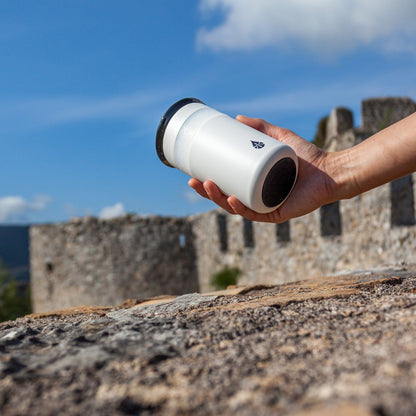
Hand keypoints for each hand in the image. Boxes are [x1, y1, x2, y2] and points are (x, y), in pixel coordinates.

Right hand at [188, 115, 337, 222]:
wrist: (331, 170)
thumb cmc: (308, 156)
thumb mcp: (278, 137)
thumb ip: (261, 126)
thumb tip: (236, 118)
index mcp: (254, 185)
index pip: (226, 186)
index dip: (207, 184)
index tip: (193, 173)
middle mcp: (257, 198)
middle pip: (225, 199)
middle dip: (207, 193)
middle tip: (194, 180)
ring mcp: (266, 207)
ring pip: (235, 208)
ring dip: (218, 200)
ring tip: (208, 185)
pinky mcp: (276, 214)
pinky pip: (254, 214)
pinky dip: (241, 208)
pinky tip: (231, 200)